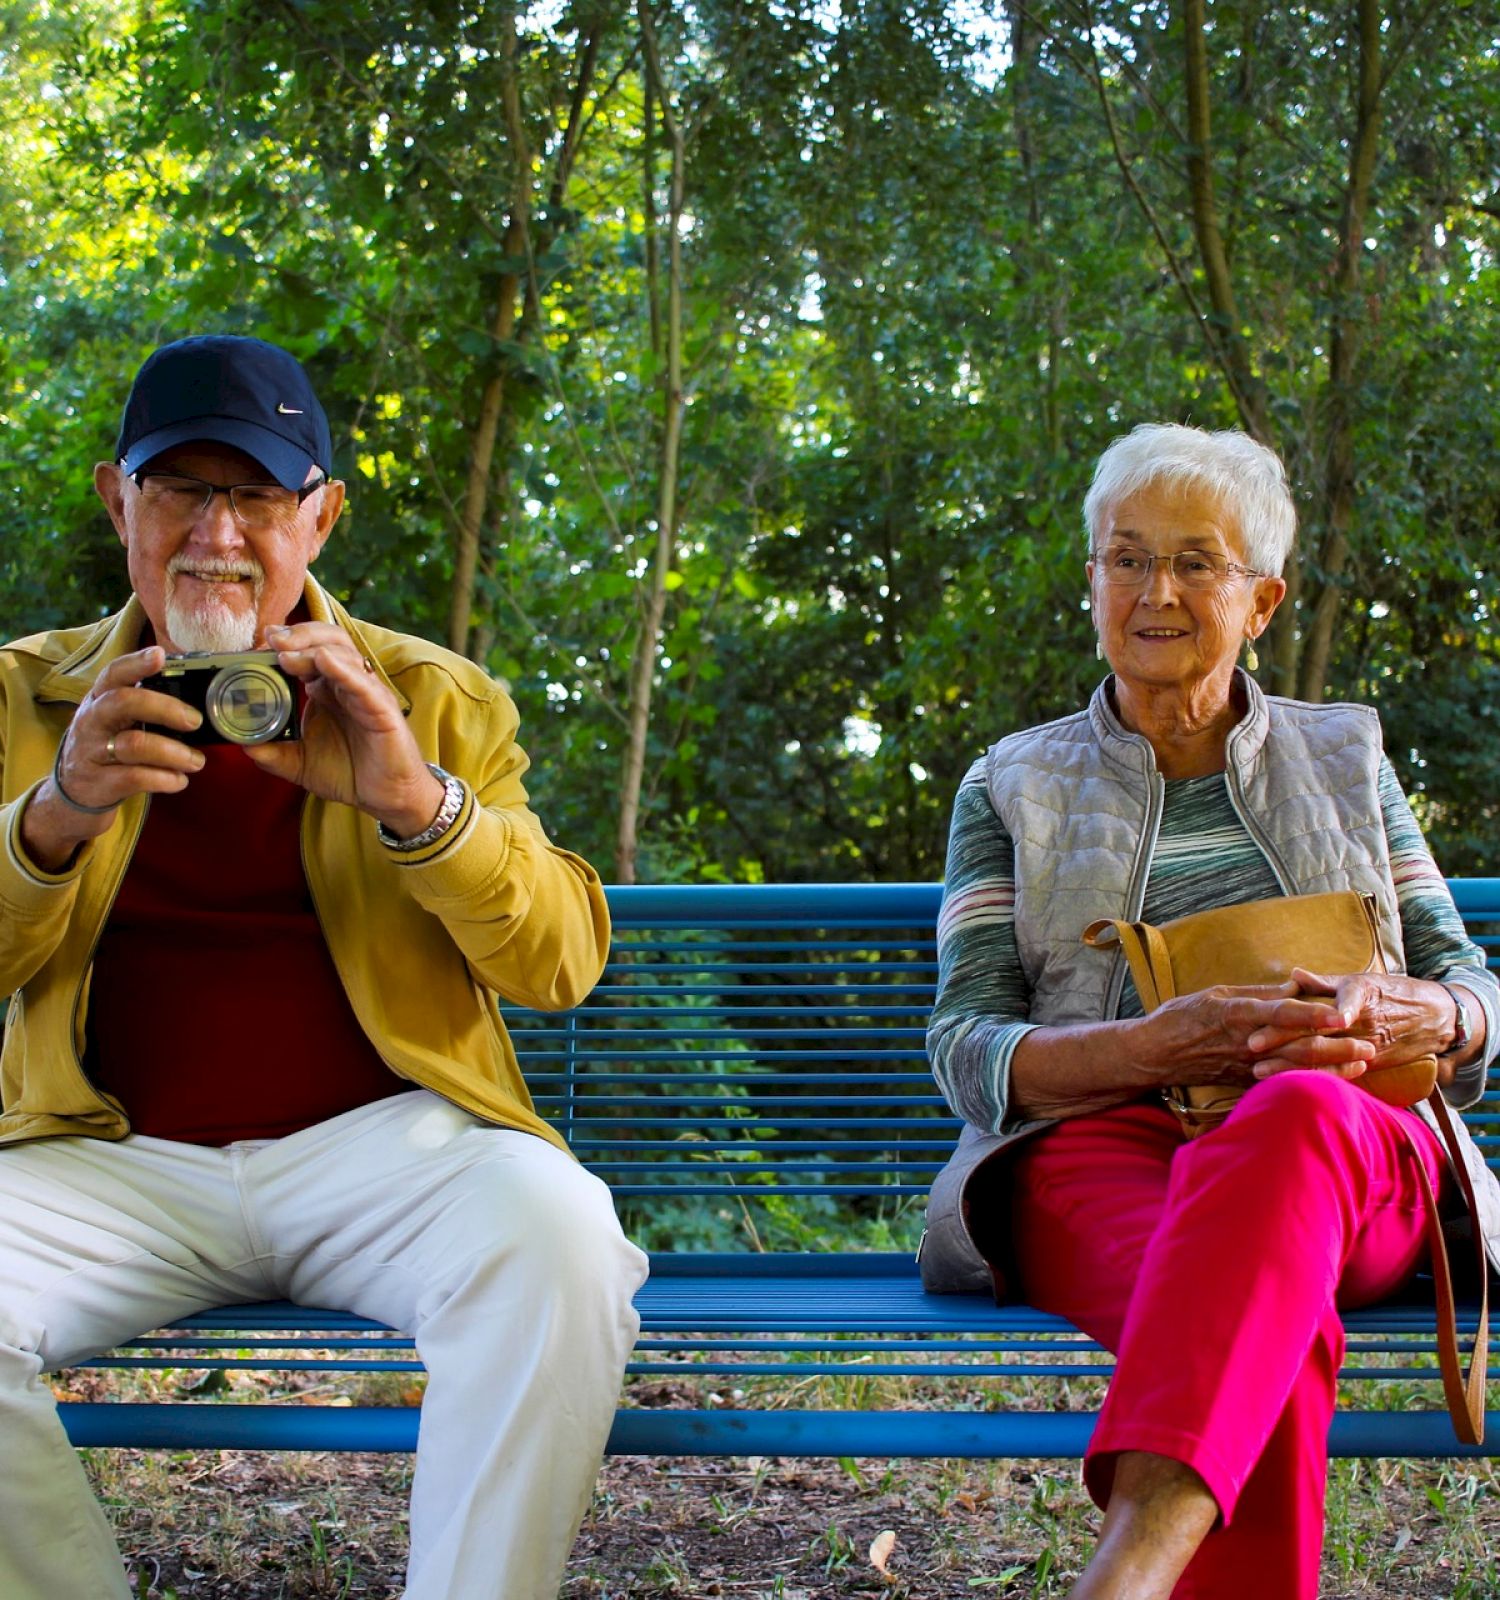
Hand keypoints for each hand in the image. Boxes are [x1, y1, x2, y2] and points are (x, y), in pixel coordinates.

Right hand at [22, 646, 205, 870]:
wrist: (75, 793)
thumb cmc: (109, 747)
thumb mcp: (118, 722)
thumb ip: (147, 708)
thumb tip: (200, 703)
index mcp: (100, 699)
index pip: (114, 674)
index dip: (136, 663)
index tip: (160, 655)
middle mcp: (92, 721)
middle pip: (124, 702)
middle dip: (165, 708)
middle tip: (195, 721)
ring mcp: (91, 752)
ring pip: (134, 744)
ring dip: (174, 752)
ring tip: (197, 761)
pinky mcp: (99, 783)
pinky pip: (134, 778)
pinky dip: (164, 779)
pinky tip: (179, 780)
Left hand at [247, 623, 443, 837]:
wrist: (386, 798)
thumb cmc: (350, 773)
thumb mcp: (300, 763)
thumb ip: (272, 753)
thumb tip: (242, 744)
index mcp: (328, 691)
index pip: (309, 653)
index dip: (287, 642)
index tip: (261, 641)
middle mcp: (348, 686)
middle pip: (329, 641)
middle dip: (300, 635)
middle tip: (271, 639)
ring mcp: (367, 695)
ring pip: (346, 655)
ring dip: (314, 648)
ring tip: (286, 653)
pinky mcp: (383, 711)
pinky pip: (364, 685)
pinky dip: (344, 670)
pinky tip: (324, 662)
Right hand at [1144, 981, 1376, 1088]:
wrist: (1155, 1055)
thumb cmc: (1180, 1018)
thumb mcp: (1214, 993)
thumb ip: (1256, 992)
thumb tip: (1293, 987)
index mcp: (1236, 1014)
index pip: (1280, 1014)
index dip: (1311, 1014)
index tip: (1339, 1014)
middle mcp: (1245, 1043)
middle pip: (1296, 1046)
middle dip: (1336, 1046)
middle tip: (1369, 1043)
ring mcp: (1246, 1065)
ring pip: (1296, 1067)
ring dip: (1332, 1066)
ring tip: (1363, 1062)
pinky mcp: (1245, 1080)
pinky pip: (1285, 1080)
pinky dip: (1312, 1078)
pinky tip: (1335, 1077)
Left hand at [1247, 967, 1456, 1078]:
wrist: (1436, 1017)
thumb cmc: (1391, 993)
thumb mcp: (1361, 981)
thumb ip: (1325, 983)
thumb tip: (1293, 975)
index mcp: (1358, 994)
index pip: (1327, 1003)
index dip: (1302, 1009)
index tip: (1276, 1010)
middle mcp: (1361, 1021)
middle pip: (1317, 1032)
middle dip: (1283, 1039)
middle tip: (1250, 1043)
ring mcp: (1366, 1045)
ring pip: (1324, 1057)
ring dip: (1291, 1065)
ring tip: (1259, 1070)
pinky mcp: (1370, 1064)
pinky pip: (1338, 1074)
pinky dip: (1312, 1078)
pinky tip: (1287, 1084)